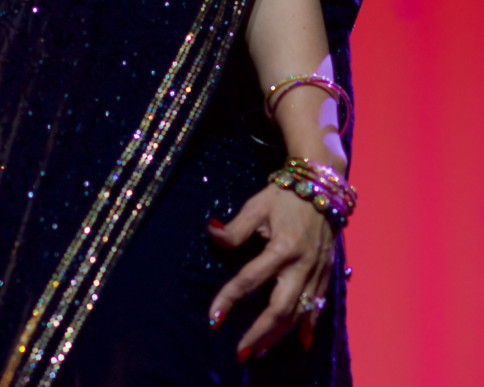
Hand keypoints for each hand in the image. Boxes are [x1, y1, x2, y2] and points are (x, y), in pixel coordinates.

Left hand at [207, 182, 335, 361]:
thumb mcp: (256, 206)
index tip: (214, 319)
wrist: (321, 186)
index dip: (229, 299)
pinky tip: (301, 343)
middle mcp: (302, 265)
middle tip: (241, 353)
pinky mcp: (326, 274)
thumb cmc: (285, 195)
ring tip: (260, 352)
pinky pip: (318, 306)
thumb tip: (211, 233)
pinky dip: (309, 326)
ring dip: (280, 336)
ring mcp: (317, 272)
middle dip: (260, 334)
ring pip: (300, 313)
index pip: (250, 280)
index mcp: (282, 247)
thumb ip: (235, 228)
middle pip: (280, 309)